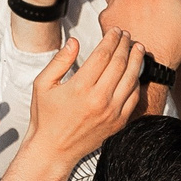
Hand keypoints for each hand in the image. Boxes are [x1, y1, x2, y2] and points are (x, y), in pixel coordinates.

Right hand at [28, 31, 146, 167]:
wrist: (54, 150)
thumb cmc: (46, 117)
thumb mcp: (43, 85)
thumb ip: (59, 61)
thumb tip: (75, 42)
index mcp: (80, 87)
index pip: (103, 55)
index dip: (111, 39)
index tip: (115, 31)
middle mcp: (99, 99)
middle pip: (119, 63)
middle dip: (125, 45)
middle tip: (127, 35)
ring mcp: (111, 112)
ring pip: (131, 79)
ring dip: (136, 60)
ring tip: (138, 48)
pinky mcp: (118, 122)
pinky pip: (133, 97)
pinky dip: (136, 82)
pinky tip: (135, 72)